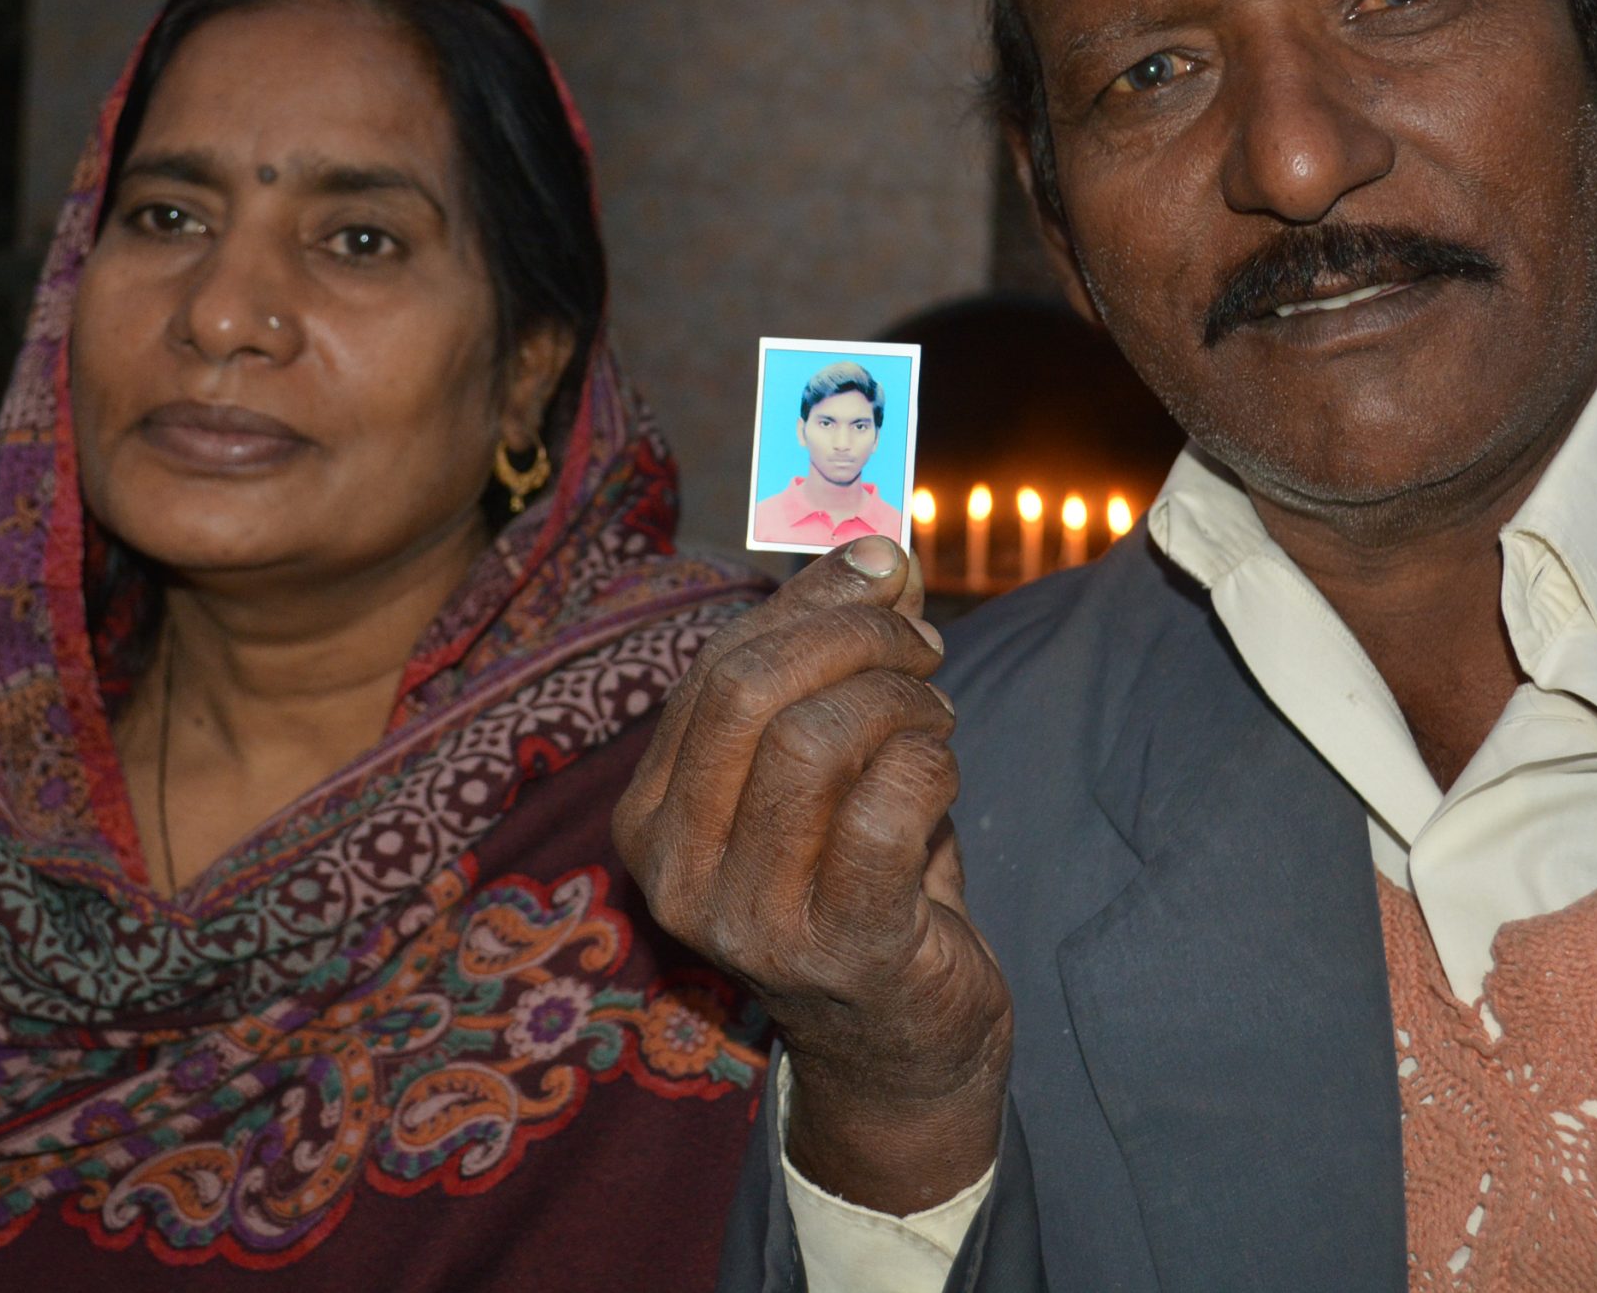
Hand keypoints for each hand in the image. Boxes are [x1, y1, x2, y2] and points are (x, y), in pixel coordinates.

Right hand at [615, 536, 1010, 1214]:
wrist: (901, 1044)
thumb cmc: (863, 881)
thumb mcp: (829, 763)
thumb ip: (839, 659)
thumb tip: (880, 551)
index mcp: (653, 815)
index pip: (717, 666)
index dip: (810, 601)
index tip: (884, 569)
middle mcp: (679, 870)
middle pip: (749, 690)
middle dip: (854, 639)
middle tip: (922, 646)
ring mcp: (752, 919)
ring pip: (817, 741)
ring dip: (900, 702)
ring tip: (935, 717)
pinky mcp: (841, 949)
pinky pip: (886, 807)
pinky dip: (931, 764)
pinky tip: (943, 775)